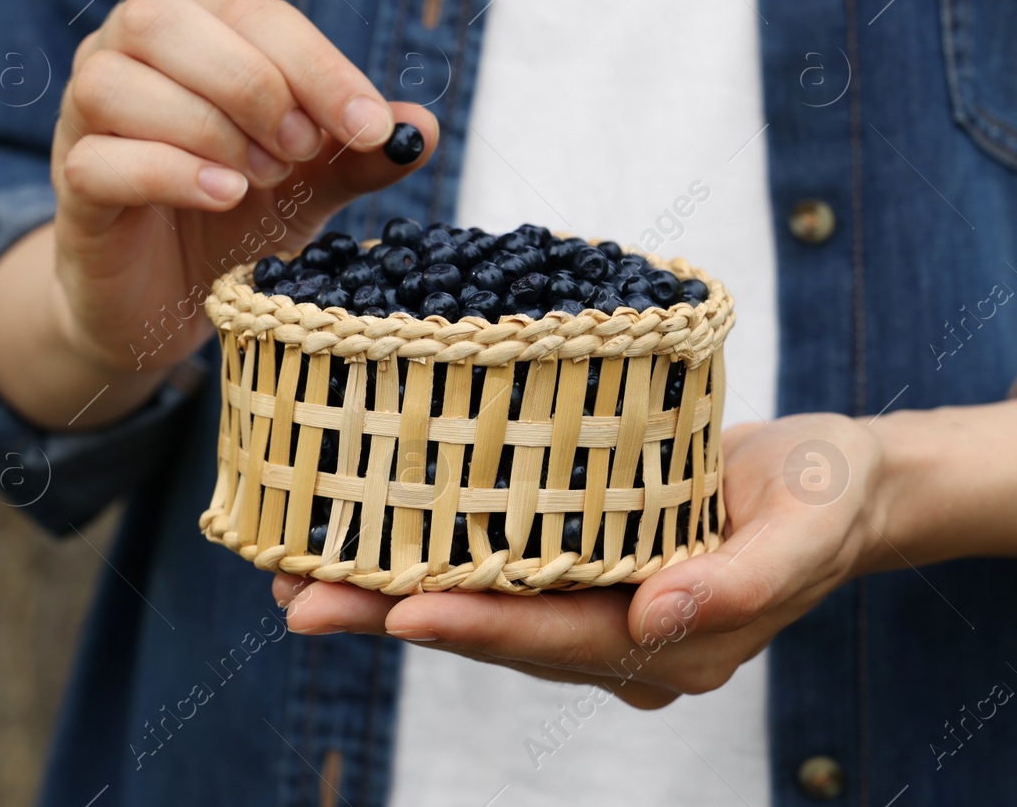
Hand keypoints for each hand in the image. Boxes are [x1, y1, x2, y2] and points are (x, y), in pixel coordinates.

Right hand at [50, 0, 435, 374]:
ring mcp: (83, 120)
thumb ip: (358, 154)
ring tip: (261, 178)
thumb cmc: (232, 220)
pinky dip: (168, 173)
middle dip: (249, 80)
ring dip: (205, 126)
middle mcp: (123, 57)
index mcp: (191, 33)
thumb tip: (423, 128)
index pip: (248, 12)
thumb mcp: (310, 184)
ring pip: (115, 82)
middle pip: (161, 18)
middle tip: (300, 149)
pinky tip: (223, 197)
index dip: (313, 62)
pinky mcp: (72, 187)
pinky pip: (99, 160)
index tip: (369, 124)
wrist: (164, 302)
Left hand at [274, 413, 887, 708]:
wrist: (833, 483)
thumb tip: (657, 618)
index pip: (561, 640)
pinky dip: (422, 560)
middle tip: (299, 600)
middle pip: (495, 634)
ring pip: (478, 608)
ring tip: (292, 577)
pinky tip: (353, 546)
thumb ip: (741, 582)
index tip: (400, 611)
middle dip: (393, 619)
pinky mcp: (576, 568)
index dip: (480, 628)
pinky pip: (491, 572)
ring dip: (384, 595)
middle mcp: (620, 639)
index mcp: (675, 643)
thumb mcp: (808, 525)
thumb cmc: (826, 495)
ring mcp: (594, 609)